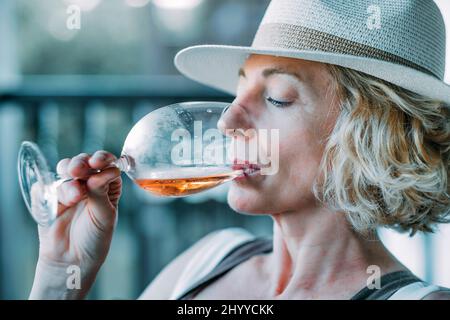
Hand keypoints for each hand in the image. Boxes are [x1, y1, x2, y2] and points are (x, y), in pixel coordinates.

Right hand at [30, 150, 121, 298]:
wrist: (71, 260)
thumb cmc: (94, 239)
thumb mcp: (104, 216)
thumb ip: (101, 193)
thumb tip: (101, 173)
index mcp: (107, 185)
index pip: (107, 164)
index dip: (103, 159)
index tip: (99, 163)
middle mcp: (88, 182)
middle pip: (85, 161)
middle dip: (81, 162)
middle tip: (78, 170)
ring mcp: (68, 188)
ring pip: (65, 168)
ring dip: (68, 177)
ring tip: (73, 196)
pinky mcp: (49, 196)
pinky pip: (46, 184)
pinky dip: (50, 189)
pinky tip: (56, 203)